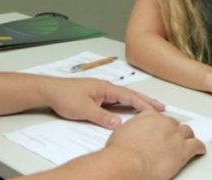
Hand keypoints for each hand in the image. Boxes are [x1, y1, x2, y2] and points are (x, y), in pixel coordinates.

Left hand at [36, 77, 164, 128]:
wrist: (50, 91)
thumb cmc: (66, 96)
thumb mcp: (84, 109)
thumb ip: (102, 117)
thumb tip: (119, 124)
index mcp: (106, 88)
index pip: (129, 96)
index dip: (143, 103)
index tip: (156, 110)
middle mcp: (106, 88)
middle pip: (130, 94)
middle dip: (145, 101)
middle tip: (161, 107)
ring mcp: (101, 92)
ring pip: (123, 98)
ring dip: (137, 102)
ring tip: (150, 109)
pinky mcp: (96, 97)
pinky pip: (115, 101)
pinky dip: (126, 105)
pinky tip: (129, 111)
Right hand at [106, 111, 205, 178]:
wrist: (127, 161)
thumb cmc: (121, 151)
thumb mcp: (122, 132)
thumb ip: (132, 129)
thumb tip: (131, 134)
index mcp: (149, 116)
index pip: (160, 117)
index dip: (163, 125)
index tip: (163, 129)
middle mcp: (163, 122)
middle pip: (175, 124)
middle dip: (175, 131)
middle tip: (175, 137)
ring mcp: (174, 135)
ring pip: (187, 132)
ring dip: (188, 137)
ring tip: (190, 141)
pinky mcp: (183, 149)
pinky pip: (196, 145)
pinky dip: (199, 148)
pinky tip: (200, 150)